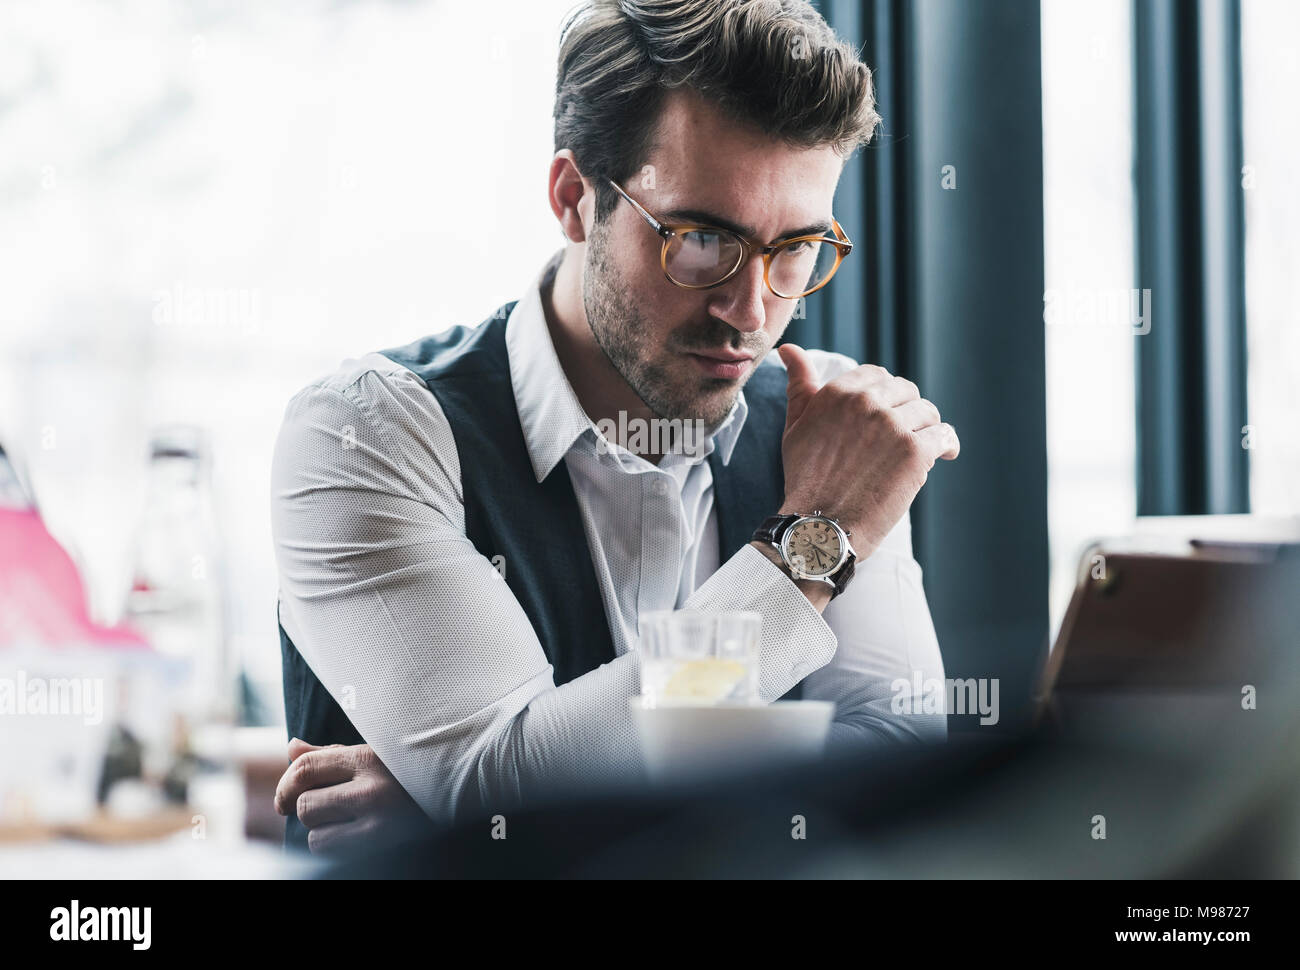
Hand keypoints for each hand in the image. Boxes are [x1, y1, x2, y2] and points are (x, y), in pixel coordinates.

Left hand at [274, 738, 429, 855]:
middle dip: (304, 810)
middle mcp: (373, 789)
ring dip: (321, 832)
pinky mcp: (382, 845)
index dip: (285, 785)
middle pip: (305, 805)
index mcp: (369, 758)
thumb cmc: (411, 769)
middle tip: (319, 809)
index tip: (284, 797)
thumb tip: (291, 747)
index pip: (306, 768)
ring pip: (316, 836)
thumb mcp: (376, 753)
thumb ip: (331, 753)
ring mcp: (379, 822)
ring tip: (342, 822)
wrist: (461, 785)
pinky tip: (352, 835)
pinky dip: (334, 846)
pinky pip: (333, 852)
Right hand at [776, 343, 959, 558]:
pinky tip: (943, 456)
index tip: (883, 417)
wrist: (820, 525)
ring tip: (920, 449)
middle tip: (901, 438)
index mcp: (838, 392)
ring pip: (928, 412)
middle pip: (906, 391)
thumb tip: (789, 350)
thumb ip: (800, 385)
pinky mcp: (915, 452)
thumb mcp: (796, 425)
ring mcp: (893, 426)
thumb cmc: (806, 478)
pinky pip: (944, 436)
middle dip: (908, 411)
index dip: (885, 396)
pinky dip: (947, 446)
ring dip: (928, 429)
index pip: (878, 375)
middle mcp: (866, 403)